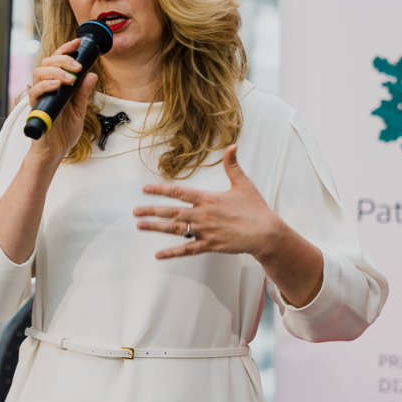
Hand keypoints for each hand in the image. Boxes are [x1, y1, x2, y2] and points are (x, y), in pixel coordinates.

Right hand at [26, 38, 96, 162]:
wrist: (55, 151)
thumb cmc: (64, 131)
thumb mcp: (79, 110)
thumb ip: (84, 93)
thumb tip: (92, 75)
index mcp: (56, 85)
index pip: (57, 61)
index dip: (66, 49)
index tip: (77, 42)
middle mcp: (45, 87)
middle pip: (47, 62)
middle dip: (63, 59)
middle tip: (77, 66)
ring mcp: (39, 96)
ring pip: (39, 72)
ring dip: (56, 71)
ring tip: (70, 78)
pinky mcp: (35, 107)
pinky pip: (35, 91)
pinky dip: (46, 85)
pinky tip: (57, 85)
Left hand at [133, 145, 282, 259]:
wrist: (266, 233)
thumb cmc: (255, 208)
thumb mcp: (243, 184)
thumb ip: (232, 165)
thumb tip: (231, 146)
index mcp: (208, 199)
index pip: (179, 192)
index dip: (160, 190)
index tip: (145, 189)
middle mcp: (203, 215)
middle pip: (172, 211)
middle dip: (151, 210)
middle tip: (135, 211)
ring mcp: (205, 231)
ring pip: (175, 229)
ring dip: (156, 227)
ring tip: (140, 225)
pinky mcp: (210, 246)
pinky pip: (187, 250)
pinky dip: (172, 253)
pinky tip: (158, 255)